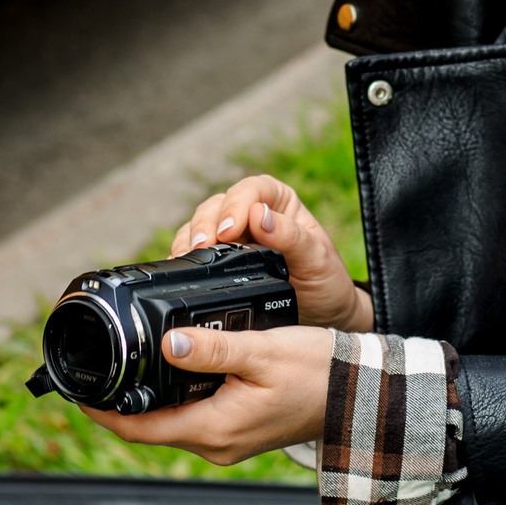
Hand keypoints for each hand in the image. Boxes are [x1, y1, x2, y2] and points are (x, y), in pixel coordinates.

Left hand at [79, 323, 332, 464]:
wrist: (362, 399)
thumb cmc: (320, 373)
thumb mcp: (263, 351)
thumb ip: (212, 348)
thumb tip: (167, 344)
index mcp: (215, 429)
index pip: (138, 428)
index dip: (100, 411)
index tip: (75, 388)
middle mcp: (215, 444)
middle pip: (147, 427)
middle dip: (117, 402)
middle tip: (94, 365)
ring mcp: (226, 442)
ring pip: (168, 422)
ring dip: (143, 399)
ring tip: (121, 364)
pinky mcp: (237, 432)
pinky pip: (190, 418)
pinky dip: (170, 398)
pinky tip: (166, 371)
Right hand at [170, 174, 372, 331]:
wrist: (321, 315)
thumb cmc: (324, 280)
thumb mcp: (316, 258)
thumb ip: (290, 236)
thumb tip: (258, 215)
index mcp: (278, 201)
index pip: (251, 190)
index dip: (235, 206)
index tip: (229, 230)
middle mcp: (250, 212)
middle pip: (217, 205)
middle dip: (206, 224)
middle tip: (202, 247)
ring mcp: (232, 235)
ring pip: (200, 225)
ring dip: (190, 240)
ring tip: (187, 259)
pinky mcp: (218, 259)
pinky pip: (193, 250)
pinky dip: (184, 258)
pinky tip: (180, 268)